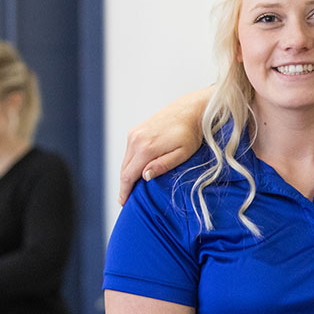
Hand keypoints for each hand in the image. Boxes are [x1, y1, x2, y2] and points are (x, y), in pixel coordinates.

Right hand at [118, 90, 209, 204]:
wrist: (191, 110)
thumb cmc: (191, 133)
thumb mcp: (182, 153)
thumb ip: (163, 165)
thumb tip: (144, 176)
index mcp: (145, 148)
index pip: (128, 176)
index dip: (124, 192)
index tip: (123, 204)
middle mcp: (135, 140)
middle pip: (123, 169)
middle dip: (124, 186)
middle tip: (126, 200)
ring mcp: (134, 133)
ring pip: (125, 160)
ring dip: (127, 174)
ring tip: (131, 188)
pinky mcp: (136, 130)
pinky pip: (129, 152)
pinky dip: (130, 163)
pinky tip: (137, 171)